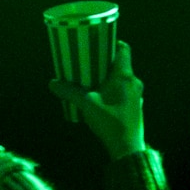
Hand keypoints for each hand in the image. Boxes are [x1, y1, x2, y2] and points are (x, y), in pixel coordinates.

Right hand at [51, 40, 145, 160]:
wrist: (127, 147)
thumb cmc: (110, 122)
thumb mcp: (87, 105)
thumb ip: (70, 92)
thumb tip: (53, 83)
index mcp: (125, 76)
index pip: (124, 49)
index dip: (112, 43)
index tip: (98, 42)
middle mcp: (134, 82)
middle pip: (121, 64)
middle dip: (104, 62)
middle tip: (88, 62)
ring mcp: (137, 94)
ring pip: (122, 79)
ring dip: (107, 77)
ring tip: (90, 81)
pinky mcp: (135, 106)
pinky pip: (123, 91)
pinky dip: (112, 89)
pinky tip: (99, 97)